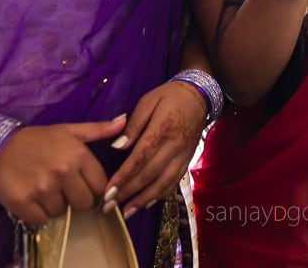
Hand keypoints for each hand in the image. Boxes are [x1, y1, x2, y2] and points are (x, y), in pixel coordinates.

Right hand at [0, 116, 126, 225]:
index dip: (92, 187)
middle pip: (84, 203)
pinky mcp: (23, 202)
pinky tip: (32, 198)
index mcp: (78, 155)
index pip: (101, 186)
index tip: (81, 184)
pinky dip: (37, 213)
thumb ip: (97, 130)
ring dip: (54, 205)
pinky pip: (40, 220)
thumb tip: (123, 122)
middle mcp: (62, 172)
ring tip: (44, 189)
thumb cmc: (39, 139)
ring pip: (61, 212)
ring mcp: (42, 188)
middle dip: (75, 198)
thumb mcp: (69, 130)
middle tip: (61, 187)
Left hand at [103, 80, 205, 219]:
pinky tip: (147, 203)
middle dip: (129, 192)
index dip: (124, 176)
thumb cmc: (169, 96)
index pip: (141, 157)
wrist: (199, 96)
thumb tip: (117, 147)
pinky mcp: (187, 161)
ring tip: (126, 212)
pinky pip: (174, 182)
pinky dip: (160, 195)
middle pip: (150, 174)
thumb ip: (133, 125)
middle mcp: (175, 146)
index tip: (108, 190)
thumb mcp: (148, 101)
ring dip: (144, 199)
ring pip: (163, 183)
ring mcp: (183, 156)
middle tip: (110, 205)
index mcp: (163, 129)